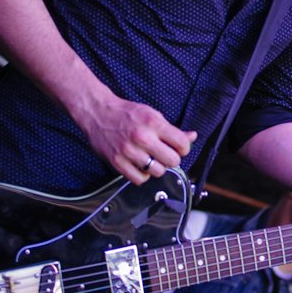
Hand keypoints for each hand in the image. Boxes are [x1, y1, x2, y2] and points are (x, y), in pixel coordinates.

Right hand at [70, 89, 196, 184]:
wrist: (99, 113)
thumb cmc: (127, 114)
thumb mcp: (153, 115)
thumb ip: (172, 129)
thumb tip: (192, 137)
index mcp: (153, 123)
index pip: (182, 144)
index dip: (184, 148)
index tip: (179, 148)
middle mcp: (142, 137)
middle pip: (172, 161)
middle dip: (172, 159)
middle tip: (165, 154)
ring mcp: (129, 151)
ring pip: (158, 172)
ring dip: (157, 167)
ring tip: (151, 159)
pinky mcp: (117, 162)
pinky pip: (139, 179)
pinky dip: (143, 175)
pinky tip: (140, 165)